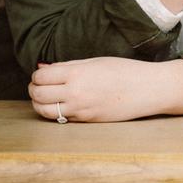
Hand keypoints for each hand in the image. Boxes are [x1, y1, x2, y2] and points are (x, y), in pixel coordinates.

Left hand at [28, 57, 182, 121]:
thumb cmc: (125, 70)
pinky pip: (61, 119)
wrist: (149, 89)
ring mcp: (81, 110)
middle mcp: (76, 93)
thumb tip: (42, 68)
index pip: (41, 77)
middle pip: (38, 95)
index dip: (37, 75)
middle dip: (34, 89)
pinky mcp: (87, 121)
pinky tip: (62, 105)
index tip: (42, 74)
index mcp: (78, 74)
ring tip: (45, 97)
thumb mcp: (96, 62)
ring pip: (44, 111)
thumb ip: (68, 66)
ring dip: (39, 104)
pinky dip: (55, 112)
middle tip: (38, 85)